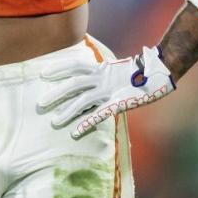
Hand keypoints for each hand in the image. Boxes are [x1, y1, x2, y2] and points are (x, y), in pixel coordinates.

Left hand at [38, 45, 174, 139]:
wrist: (158, 74)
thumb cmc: (136, 73)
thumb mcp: (114, 68)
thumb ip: (100, 72)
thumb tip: (85, 73)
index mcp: (100, 67)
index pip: (75, 65)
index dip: (59, 68)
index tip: (43, 73)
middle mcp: (102, 77)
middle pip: (74, 84)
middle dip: (56, 93)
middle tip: (40, 103)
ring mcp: (109, 90)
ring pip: (83, 100)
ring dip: (67, 111)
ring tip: (54, 122)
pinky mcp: (118, 103)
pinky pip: (99, 114)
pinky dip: (86, 123)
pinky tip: (75, 132)